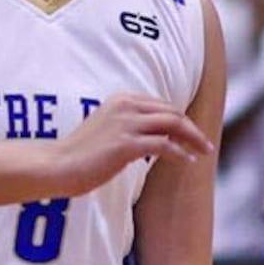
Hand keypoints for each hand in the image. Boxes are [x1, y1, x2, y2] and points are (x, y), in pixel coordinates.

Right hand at [48, 95, 210, 196]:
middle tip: (205, 144)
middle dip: (192, 128)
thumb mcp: (107, 129)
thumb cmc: (80, 153)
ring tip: (204, 151)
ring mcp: (126, 124)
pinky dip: (180, 153)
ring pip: (173, 125)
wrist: (58, 164)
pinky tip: (187, 161)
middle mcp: (126, 106)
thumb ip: (128, 126)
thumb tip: (155, 138)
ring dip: (193, 139)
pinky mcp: (126, 144)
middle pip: (172, 112)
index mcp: (121, 100)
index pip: (162, 105)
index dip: (180, 118)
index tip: (192, 132)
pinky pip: (163, 145)